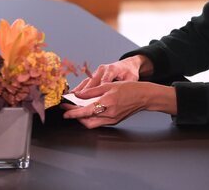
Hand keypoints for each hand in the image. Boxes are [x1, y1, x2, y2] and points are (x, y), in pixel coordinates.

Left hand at [61, 81, 175, 128]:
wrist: (144, 96)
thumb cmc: (128, 88)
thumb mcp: (108, 85)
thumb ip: (92, 91)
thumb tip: (78, 94)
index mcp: (107, 103)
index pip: (85, 111)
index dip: (73, 112)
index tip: (64, 110)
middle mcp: (109, 115)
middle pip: (87, 122)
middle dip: (76, 117)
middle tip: (68, 109)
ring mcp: (112, 120)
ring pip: (92, 124)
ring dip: (82, 118)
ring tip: (76, 110)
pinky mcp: (114, 121)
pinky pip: (99, 122)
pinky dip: (91, 118)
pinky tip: (88, 110)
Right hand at [71, 55, 149, 93]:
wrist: (127, 64)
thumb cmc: (129, 72)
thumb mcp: (132, 78)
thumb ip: (126, 84)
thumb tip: (122, 91)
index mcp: (112, 69)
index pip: (104, 80)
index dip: (97, 88)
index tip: (92, 95)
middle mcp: (103, 69)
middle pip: (93, 80)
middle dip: (85, 90)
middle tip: (78, 98)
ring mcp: (97, 71)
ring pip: (87, 81)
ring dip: (80, 89)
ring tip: (72, 97)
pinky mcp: (95, 74)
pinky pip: (86, 81)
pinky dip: (80, 88)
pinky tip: (73, 94)